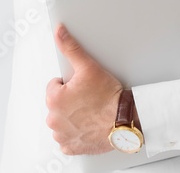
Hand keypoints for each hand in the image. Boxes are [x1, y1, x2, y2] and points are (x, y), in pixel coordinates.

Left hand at [45, 24, 122, 154]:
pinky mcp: (71, 147)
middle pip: (58, 103)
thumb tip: (59, 32)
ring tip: (89, 112)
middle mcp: (54, 120)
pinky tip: (87, 126)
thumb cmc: (109, 99)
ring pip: (61, 120)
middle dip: (70, 100)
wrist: (126, 122)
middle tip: (88, 99)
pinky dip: (75, 134)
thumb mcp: (88, 67)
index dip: (70, 84)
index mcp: (54, 100)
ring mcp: (62, 135)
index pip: (55, 86)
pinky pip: (67, 139)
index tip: (83, 88)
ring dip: (71, 117)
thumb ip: (70, 48)